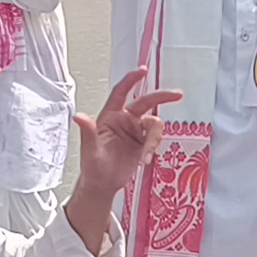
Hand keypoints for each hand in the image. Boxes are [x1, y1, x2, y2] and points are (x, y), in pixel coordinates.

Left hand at [69, 67, 183, 200]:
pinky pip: (156, 138)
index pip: (121, 92)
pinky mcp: (143, 142)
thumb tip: (80, 117)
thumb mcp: (90, 150)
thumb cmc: (93, 167)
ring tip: (145, 155)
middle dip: (162, 97)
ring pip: (154, 124)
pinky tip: (145, 159)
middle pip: (146, 102)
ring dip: (153, 139)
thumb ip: (88, 132)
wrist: (103, 185)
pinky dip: (153, 147)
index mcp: (109, 116)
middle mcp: (124, 120)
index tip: (142, 71)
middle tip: (176, 95)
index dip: (131, 80)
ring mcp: (135, 131)